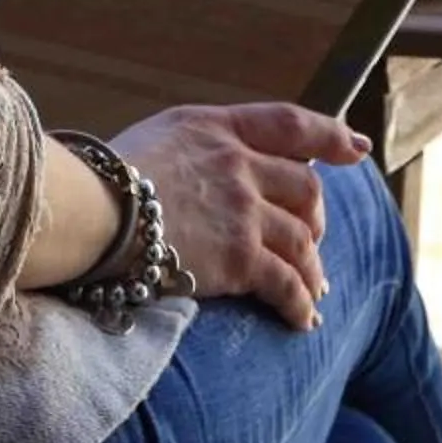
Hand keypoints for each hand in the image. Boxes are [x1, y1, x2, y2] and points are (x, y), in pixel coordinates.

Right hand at [110, 103, 370, 331]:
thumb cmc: (101, 182)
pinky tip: (304, 319)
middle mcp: (238, 163)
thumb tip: (211, 171)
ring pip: (302, 239)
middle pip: (304, 187)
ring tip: (315, 290)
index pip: (288, 123)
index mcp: (215, 128)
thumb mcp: (154, 140)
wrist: (86, 213)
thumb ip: (196, 149)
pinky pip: (286, 283)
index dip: (328, 135)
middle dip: (315, 218)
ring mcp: (242, 209)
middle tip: (313, 241)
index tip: (356, 149)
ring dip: (313, 268)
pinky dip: (300, 303)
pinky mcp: (239, 257)